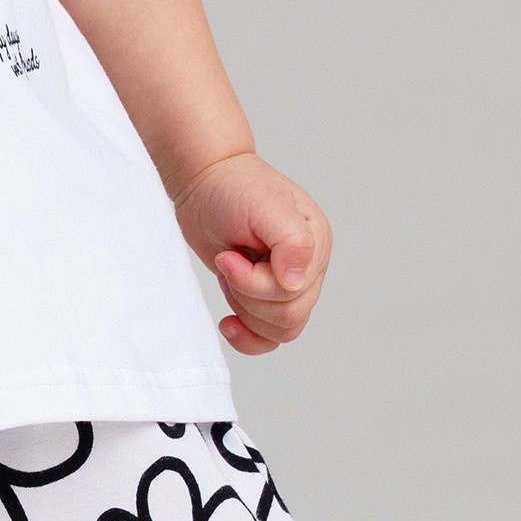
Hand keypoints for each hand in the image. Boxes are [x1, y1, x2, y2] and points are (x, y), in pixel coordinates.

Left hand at [170, 151, 330, 355]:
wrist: (204, 182)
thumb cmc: (234, 187)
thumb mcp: (265, 205)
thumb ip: (292, 241)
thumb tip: (296, 281)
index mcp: (316, 244)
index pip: (296, 293)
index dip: (255, 283)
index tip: (230, 255)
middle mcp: (308, 267)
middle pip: (288, 316)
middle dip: (247, 294)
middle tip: (226, 260)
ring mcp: (288, 284)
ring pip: (280, 329)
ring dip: (244, 308)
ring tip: (229, 271)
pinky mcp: (265, 296)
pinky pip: (269, 338)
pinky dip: (249, 338)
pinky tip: (229, 324)